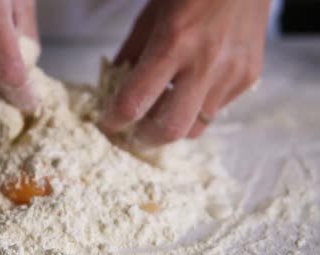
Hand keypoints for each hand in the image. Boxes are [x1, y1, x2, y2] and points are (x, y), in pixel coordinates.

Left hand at [99, 0, 270, 147]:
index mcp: (173, 42)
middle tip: (132, 133)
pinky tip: (189, 90)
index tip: (105, 126)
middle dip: (146, 139)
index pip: (135, 102)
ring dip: (172, 125)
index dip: (114, 122)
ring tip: (160, 110)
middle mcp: (205, 63)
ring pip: (196, 127)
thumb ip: (131, 53)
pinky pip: (215, 110)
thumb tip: (111, 87)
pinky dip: (195, 109)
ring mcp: (232, 73)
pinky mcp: (250, 77)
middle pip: (172, 130)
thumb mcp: (151, 13)